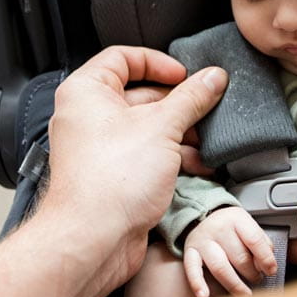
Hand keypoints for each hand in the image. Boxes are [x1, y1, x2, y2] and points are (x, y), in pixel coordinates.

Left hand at [41, 47, 226, 279]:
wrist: (93, 239)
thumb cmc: (109, 181)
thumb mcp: (163, 127)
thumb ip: (191, 99)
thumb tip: (211, 78)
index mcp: (86, 91)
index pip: (122, 58)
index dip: (157, 62)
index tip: (185, 75)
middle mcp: (87, 117)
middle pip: (139, 94)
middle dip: (177, 104)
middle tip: (205, 108)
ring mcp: (99, 148)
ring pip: (146, 128)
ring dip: (179, 134)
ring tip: (204, 141)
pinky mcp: (112, 176)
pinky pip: (144, 155)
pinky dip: (170, 158)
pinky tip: (196, 165)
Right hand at [181, 206, 276, 296]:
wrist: (204, 216)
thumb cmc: (232, 228)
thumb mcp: (249, 227)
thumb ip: (262, 244)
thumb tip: (267, 267)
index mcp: (237, 219)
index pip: (254, 240)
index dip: (266, 259)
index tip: (271, 271)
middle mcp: (218, 228)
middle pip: (239, 258)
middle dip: (252, 274)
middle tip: (256, 279)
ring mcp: (202, 240)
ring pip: (220, 267)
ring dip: (235, 285)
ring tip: (245, 294)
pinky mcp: (190, 252)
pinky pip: (192, 269)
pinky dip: (197, 284)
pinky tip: (204, 295)